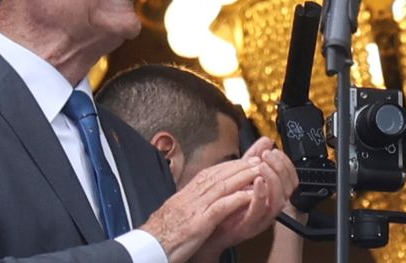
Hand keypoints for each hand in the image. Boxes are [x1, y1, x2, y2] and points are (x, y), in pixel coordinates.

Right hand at [142, 138, 295, 262]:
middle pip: (220, 175)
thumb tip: (201, 193)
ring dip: (243, 176)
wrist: (146, 248)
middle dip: (241, 165)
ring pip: (222, 186)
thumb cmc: (160, 234)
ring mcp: (195, 209)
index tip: (245, 160)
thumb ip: (189, 201)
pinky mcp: (199, 224)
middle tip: (259, 159)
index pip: (211, 172)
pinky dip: (236, 199)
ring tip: (260, 171)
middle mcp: (191, 196)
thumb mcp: (176, 211)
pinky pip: (220, 207)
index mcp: (186, 193)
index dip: (230, 165)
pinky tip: (249, 195)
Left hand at [201, 139, 297, 253]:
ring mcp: (261, 217)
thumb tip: (266, 140)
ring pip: (279, 199)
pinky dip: (261, 194)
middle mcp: (270, 206)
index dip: (286, 163)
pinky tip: (256, 181)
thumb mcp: (241, 175)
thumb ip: (254, 157)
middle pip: (289, 187)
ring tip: (262, 165)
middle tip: (268, 155)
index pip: (291, 178)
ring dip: (273, 179)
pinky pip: (260, 210)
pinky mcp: (248, 225)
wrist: (207, 227)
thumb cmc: (225, 203)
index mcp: (272, 195)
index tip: (275, 151)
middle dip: (281, 168)